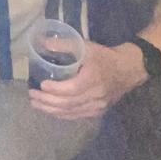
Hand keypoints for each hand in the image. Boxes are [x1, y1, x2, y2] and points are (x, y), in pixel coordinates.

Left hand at [29, 41, 144, 119]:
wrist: (128, 70)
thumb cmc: (105, 57)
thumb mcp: (86, 46)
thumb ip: (65, 45)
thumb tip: (42, 43)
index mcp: (93, 79)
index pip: (71, 89)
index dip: (55, 89)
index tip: (41, 84)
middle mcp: (95, 96)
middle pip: (68, 103)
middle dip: (47, 101)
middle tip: (32, 95)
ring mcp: (97, 106)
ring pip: (70, 112)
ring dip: (51, 110)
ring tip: (36, 104)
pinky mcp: (97, 111)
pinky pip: (76, 116)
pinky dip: (61, 114)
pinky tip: (51, 110)